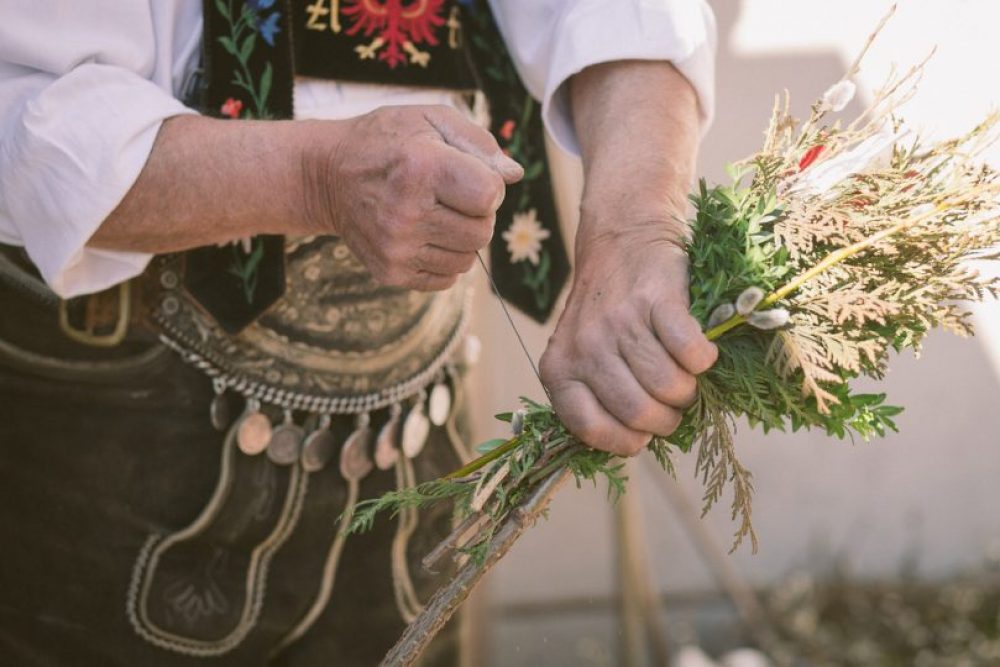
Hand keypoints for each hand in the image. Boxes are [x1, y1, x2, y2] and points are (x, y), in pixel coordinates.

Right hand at [305, 105, 523, 290]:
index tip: (468, 175)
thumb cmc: (386, 142)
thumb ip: (479, 143)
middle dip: (477, 214)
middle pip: (482, 233)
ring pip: (467, 259)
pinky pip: (446, 278)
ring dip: (461, 238)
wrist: (327, 176)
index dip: (489, 185)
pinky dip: (443, 259)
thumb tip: (513, 175)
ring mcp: (396, 248)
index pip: (490, 196)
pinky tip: (422, 235)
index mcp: (421, 168)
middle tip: (450, 196)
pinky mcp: (389, 272)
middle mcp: (406, 214)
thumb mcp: (429, 119)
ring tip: (435, 214)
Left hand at [540, 222, 716, 455]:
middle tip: (672, 403)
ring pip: (669, 387)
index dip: (625, 441)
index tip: (641, 435)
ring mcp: (620, 322)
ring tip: (683, 375)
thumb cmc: (607, 310)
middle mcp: (585, 346)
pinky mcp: (656, 300)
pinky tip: (698, 352)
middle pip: (638, 413)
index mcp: (560, 368)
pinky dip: (703, 360)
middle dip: (666, 419)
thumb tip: (635, 443)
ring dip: (687, 390)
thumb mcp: (582, 354)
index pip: (590, 429)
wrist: (623, 237)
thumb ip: (596, 396)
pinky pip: (691, 354)